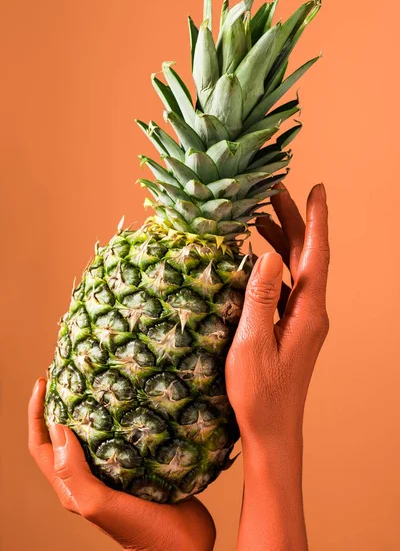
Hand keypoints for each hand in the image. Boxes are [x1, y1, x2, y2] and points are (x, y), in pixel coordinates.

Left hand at [28, 378, 215, 550]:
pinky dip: (124, 416)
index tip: (42, 382)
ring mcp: (115, 470)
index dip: (36, 414)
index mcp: (72, 487)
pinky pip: (126, 435)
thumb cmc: (139, 531)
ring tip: (101, 379)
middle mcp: (90, 476)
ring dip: (94, 406)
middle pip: (66, 435)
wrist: (182, 545)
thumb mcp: (98, 503)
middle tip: (72, 373)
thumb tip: (58, 428)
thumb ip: (73, 472)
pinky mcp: (140, 465)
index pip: (42, 446)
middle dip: (63, 403)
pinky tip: (135, 399)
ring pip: (97, 432)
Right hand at [226, 182, 329, 442]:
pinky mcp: (292, 328)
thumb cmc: (260, 394)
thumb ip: (261, 297)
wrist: (272, 431)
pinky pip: (287, 287)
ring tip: (261, 218)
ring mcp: (304, 320)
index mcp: (308, 312)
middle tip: (273, 193)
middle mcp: (312, 312)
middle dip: (294, 222)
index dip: (316, 220)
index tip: (317, 190)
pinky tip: (257, 260)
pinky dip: (274, 266)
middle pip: (307, 256)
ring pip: (297, 270)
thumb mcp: (253, 343)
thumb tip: (270, 255)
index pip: (316, 255)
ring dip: (283, 241)